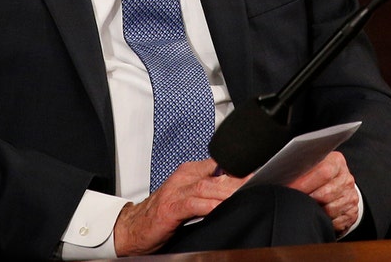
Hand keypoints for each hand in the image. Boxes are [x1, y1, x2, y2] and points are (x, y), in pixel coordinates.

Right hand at [112, 159, 244, 255]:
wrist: (132, 227)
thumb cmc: (162, 213)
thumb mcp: (188, 195)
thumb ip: (209, 189)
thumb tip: (237, 188)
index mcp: (189, 172)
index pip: (219, 163)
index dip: (239, 167)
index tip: (258, 171)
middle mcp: (183, 178)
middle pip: (217, 175)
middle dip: (239, 179)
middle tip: (257, 181)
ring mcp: (176, 192)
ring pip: (207, 187)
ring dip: (228, 191)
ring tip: (245, 192)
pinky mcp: (170, 209)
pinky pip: (193, 204)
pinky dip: (208, 205)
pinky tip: (219, 207)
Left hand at [287, 151, 358, 235]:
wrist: (338, 187)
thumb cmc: (318, 176)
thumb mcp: (312, 165)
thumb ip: (301, 168)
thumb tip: (279, 175)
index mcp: (337, 162)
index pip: (323, 172)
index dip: (304, 183)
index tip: (289, 188)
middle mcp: (347, 178)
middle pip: (325, 193)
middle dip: (307, 199)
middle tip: (293, 201)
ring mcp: (351, 196)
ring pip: (330, 210)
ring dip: (315, 211)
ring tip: (306, 207)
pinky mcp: (352, 212)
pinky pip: (335, 222)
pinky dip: (324, 221)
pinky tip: (318, 215)